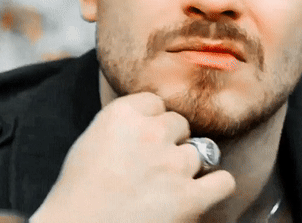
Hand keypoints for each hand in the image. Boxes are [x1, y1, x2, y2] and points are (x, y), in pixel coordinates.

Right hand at [30, 92, 235, 222]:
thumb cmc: (78, 192)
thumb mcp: (93, 138)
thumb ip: (125, 122)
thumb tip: (154, 116)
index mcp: (122, 114)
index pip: (155, 102)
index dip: (150, 122)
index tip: (141, 140)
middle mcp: (150, 133)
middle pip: (179, 123)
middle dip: (170, 141)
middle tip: (152, 165)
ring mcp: (172, 165)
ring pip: (201, 151)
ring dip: (187, 165)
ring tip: (168, 184)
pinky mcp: (189, 198)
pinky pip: (223, 181)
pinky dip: (215, 187)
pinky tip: (201, 192)